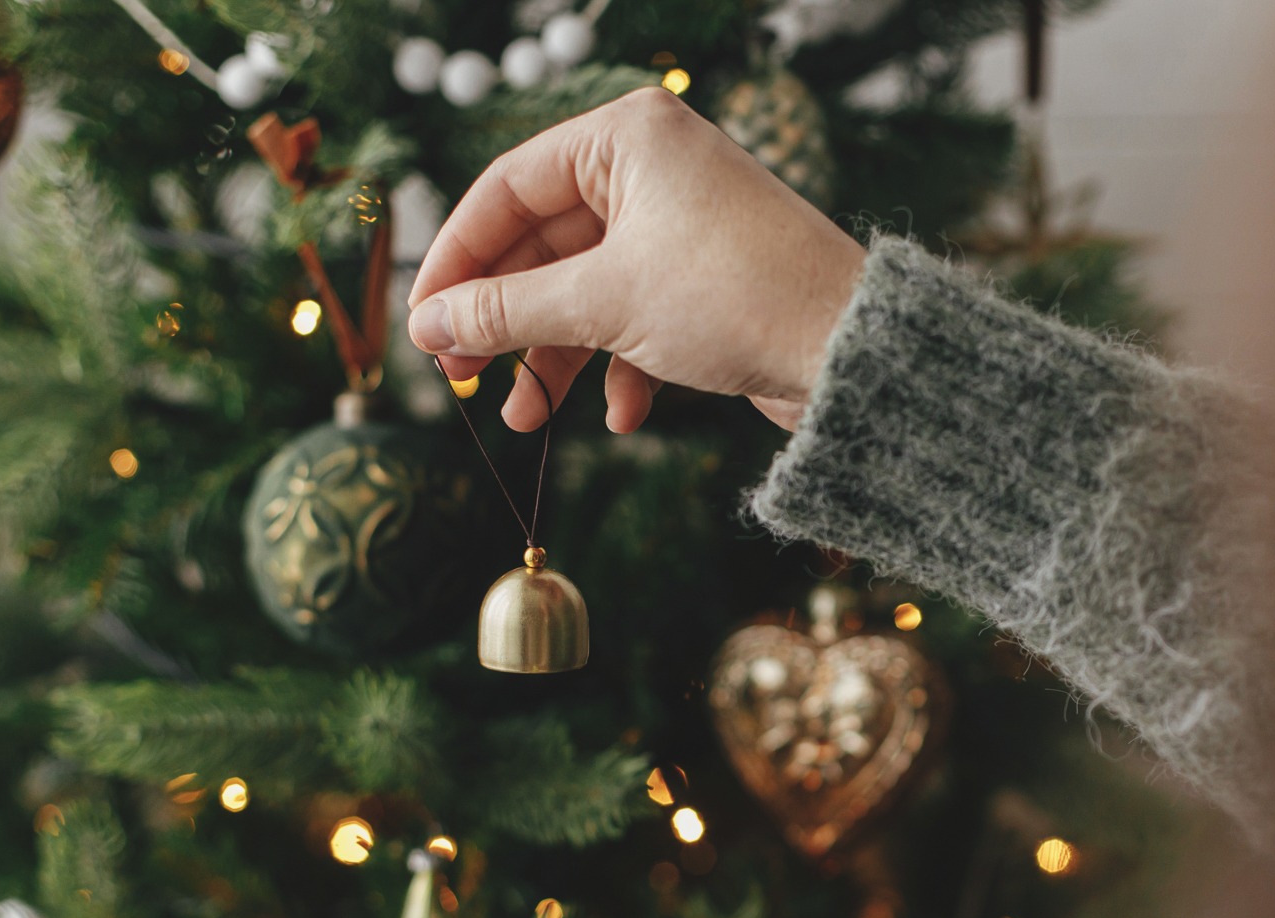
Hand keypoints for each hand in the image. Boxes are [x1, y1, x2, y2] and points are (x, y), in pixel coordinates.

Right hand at [407, 87, 866, 432]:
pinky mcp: (708, 282)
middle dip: (505, 321)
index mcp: (625, 137)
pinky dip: (621, 368)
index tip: (421, 324)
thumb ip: (506, 312)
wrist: (852, 352)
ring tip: (528, 423)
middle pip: (543, 245)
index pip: (506, 189)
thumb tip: (429, 327)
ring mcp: (683, 227)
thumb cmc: (736, 299)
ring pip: (587, 290)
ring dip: (554, 359)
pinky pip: (637, 318)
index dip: (456, 260)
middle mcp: (654, 170)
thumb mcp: (602, 304)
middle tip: (462, 380)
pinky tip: (623, 417)